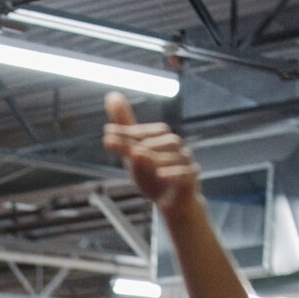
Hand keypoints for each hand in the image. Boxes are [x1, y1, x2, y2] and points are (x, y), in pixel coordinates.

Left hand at [101, 92, 198, 214]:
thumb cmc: (153, 173)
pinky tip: (161, 174)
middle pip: (160, 141)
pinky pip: (186, 174)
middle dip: (138, 144)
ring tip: (137, 157)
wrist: (173, 202)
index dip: (127, 133)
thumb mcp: (134, 151)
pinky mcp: (191, 180)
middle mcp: (176, 147)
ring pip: (173, 157)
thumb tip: (112, 95)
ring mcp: (185, 163)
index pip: (147, 131)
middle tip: (120, 147)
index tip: (107, 134)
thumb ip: (125, 127)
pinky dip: (174, 174)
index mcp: (163, 139)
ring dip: (154, 157)